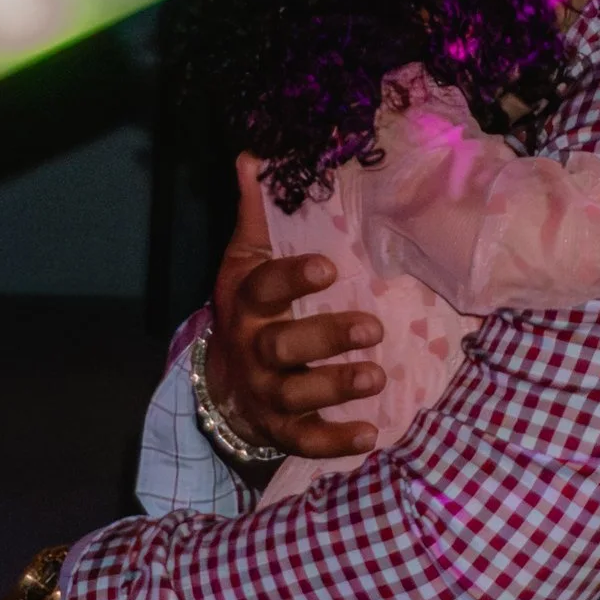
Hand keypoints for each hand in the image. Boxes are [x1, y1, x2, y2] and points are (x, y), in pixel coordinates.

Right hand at [211, 153, 384, 458]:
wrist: (222, 380)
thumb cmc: (248, 306)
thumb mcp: (244, 259)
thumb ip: (254, 213)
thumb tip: (252, 157)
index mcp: (247, 302)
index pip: (265, 288)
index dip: (293, 279)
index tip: (327, 267)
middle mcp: (253, 348)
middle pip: (282, 346)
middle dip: (326, 338)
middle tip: (372, 329)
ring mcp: (264, 392)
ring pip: (295, 393)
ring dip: (335, 387)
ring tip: (377, 377)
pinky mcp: (279, 428)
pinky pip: (303, 439)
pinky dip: (334, 442)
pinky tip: (370, 435)